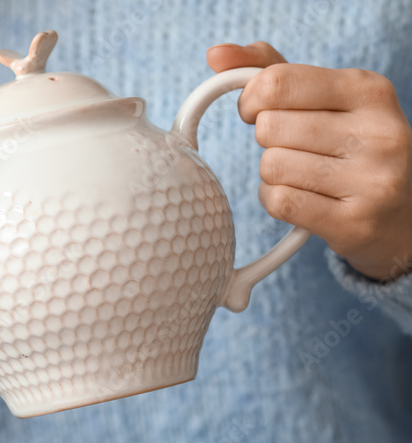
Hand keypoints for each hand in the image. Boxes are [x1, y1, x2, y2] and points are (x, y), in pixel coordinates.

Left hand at [207, 42, 411, 280]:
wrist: (398, 212)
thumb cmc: (346, 146)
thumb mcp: (323, 98)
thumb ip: (270, 69)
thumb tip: (215, 54)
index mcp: (369, 90)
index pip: (277, 82)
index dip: (251, 99)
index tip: (257, 111)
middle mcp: (378, 131)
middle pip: (269, 128)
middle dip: (268, 141)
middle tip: (294, 148)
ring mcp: (372, 179)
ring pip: (271, 167)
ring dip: (272, 174)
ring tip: (305, 175)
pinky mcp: (355, 222)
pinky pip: (279, 201)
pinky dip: (276, 200)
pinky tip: (304, 198)